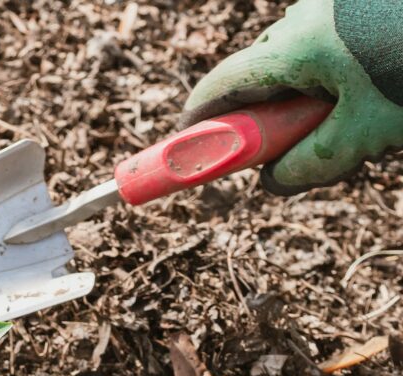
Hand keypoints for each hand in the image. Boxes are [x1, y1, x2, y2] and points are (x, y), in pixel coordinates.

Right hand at [182, 0, 402, 193]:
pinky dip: (333, 88)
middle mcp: (299, 24)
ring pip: (294, 72)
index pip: (219, 89)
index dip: (196, 124)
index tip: (183, 153)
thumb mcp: (366, 131)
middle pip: (257, 84)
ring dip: (305, 110)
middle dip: (263, 126)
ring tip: (353, 133)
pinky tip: (370, 105)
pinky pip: (325, 56)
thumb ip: (310, 164)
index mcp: (291, 48)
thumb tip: (273, 182)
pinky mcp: (354, 15)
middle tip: (286, 160)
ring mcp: (328, 14)